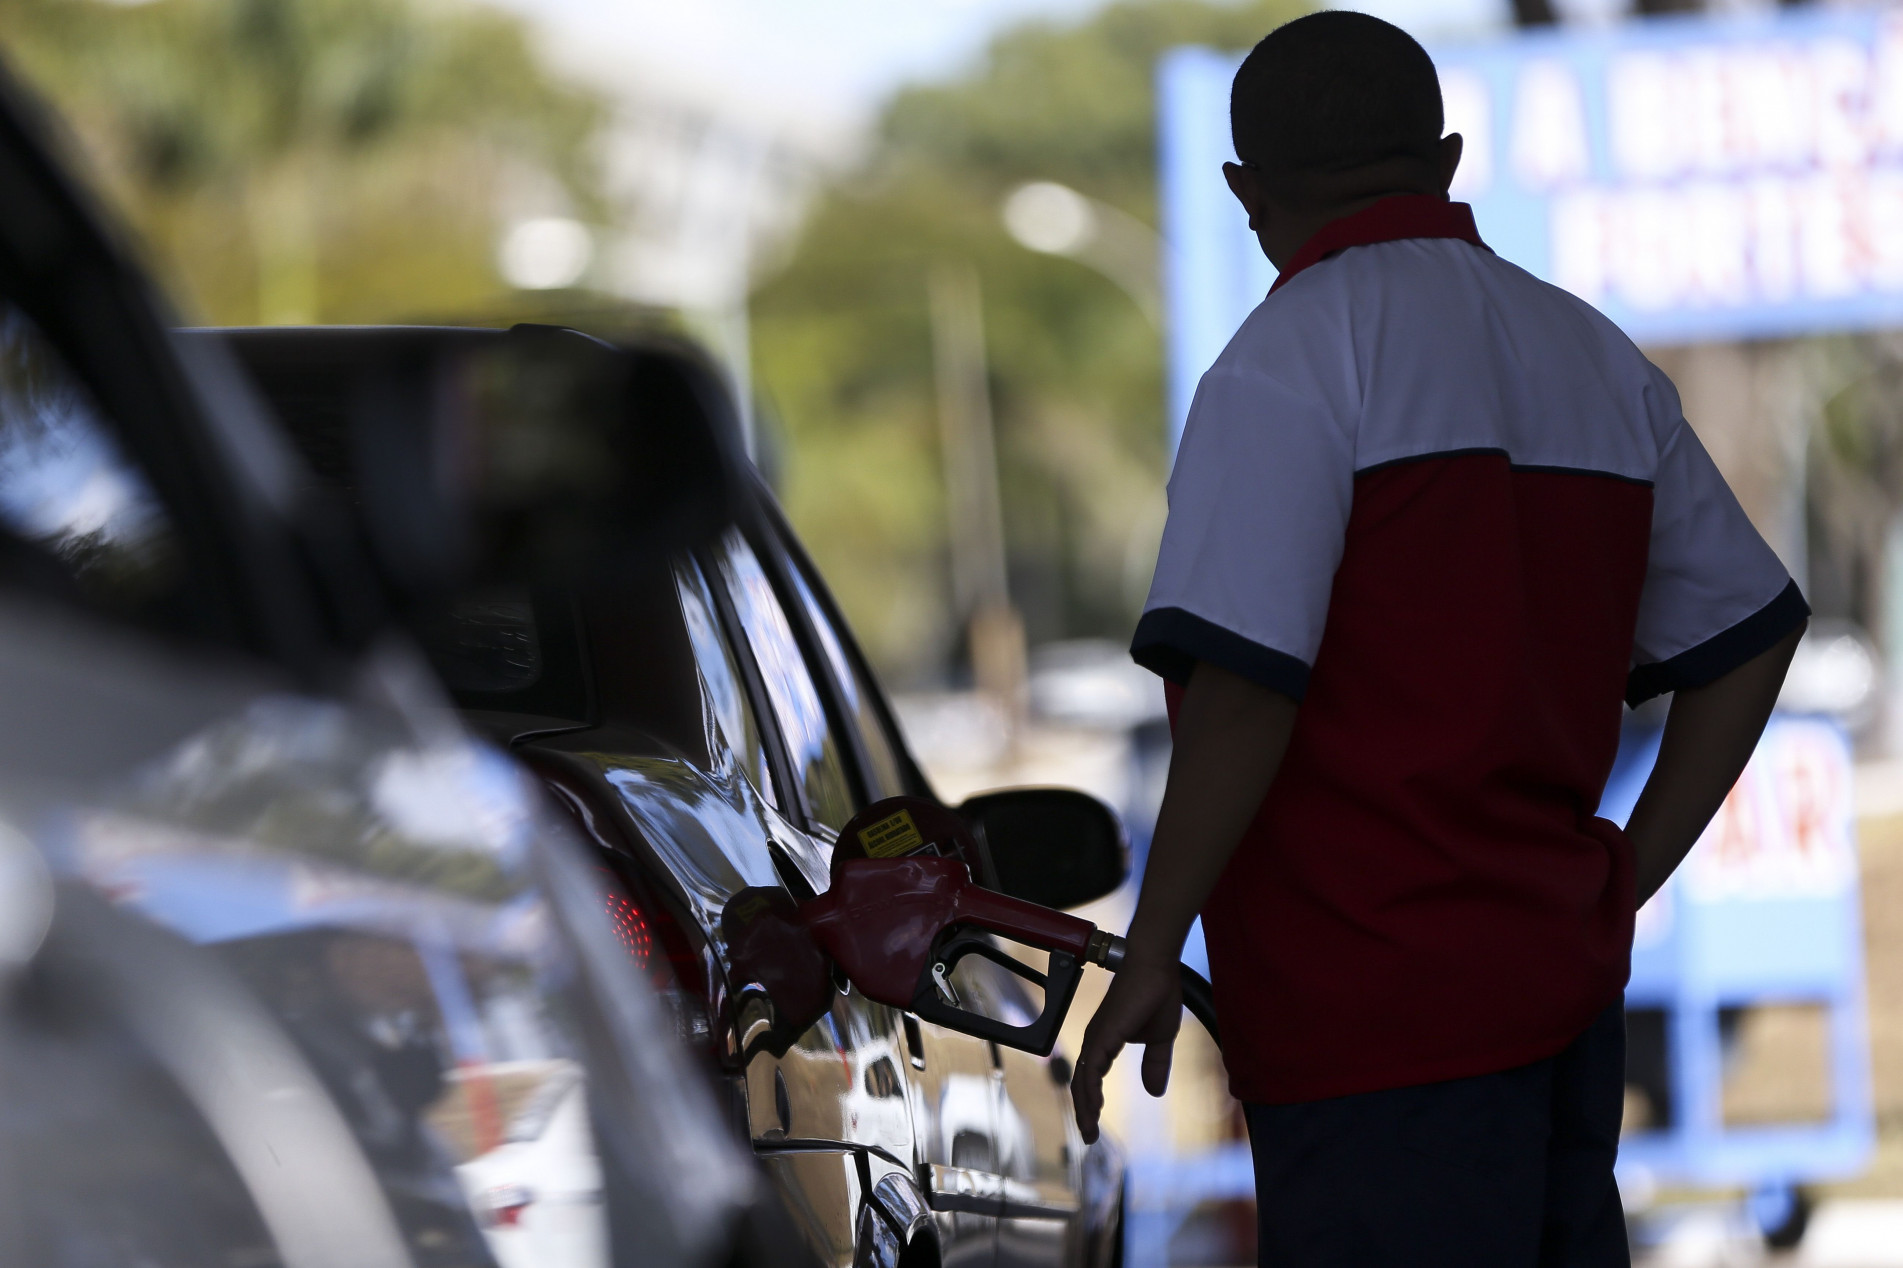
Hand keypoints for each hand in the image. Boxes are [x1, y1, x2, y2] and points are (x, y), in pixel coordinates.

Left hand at [1070, 957, 1181, 1143]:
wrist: (1156, 966)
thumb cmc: (1158, 994)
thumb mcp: (1161, 1038)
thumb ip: (1155, 1063)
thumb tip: (1154, 1092)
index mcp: (1105, 1040)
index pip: (1090, 1077)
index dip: (1091, 1102)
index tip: (1094, 1126)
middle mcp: (1095, 1040)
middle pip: (1081, 1083)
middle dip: (1083, 1112)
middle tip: (1088, 1138)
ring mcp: (1096, 1037)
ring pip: (1082, 1080)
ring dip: (1084, 1108)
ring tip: (1089, 1133)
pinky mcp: (1102, 1034)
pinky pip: (1090, 1070)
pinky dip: (1090, 1092)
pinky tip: (1094, 1110)